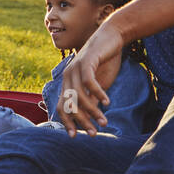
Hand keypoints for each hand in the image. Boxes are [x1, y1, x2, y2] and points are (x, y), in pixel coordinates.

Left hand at [59, 22, 124, 136]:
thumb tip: (90, 118)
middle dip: (80, 121)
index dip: (66, 122)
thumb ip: (92, 99)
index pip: (62, 107)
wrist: (112, 37)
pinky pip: (89, 82)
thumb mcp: (98, 84)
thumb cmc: (105, 62)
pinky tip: (107, 102)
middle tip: (93, 133)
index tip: (74, 136)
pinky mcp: (86, 61)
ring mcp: (75, 68)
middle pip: (68, 104)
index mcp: (67, 83)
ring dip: (92, 111)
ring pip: (79, 96)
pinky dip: (98, 93)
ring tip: (104, 121)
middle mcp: (67, 76)